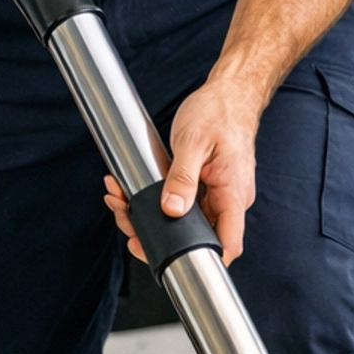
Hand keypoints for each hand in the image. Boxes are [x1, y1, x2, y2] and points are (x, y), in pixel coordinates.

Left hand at [104, 73, 257, 265]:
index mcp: (233, 193)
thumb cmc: (219, 111)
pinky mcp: (204, 188)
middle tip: (126, 218)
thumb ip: (182, 178)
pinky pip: (179, 205)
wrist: (229, 92)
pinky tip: (131, 192)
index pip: (228, 244)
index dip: (201, 259)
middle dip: (154, 234)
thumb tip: (171, 211)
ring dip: (148, 216)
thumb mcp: (194, 141)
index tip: (167, 260)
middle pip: (195, 237)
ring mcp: (216, 195)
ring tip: (120, 198)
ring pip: (181, 223)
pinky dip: (154, 201)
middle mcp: (228, 200)